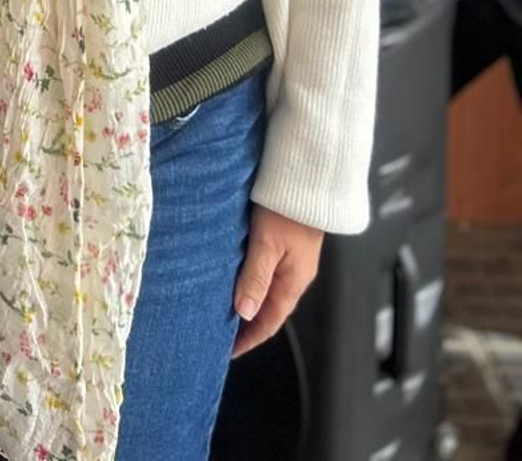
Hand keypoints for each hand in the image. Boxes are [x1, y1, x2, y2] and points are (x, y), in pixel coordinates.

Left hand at [231, 204, 322, 355]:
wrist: (308, 177)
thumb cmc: (288, 207)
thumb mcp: (267, 243)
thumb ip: (256, 277)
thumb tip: (243, 312)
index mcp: (293, 282)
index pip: (269, 321)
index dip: (249, 338)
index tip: (229, 351)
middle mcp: (295, 275)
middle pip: (269, 309)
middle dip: (247, 324)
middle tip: (220, 332)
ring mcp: (292, 259)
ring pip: (267, 290)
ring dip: (248, 301)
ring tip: (223, 307)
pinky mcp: (286, 243)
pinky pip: (267, 271)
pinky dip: (251, 280)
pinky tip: (236, 275)